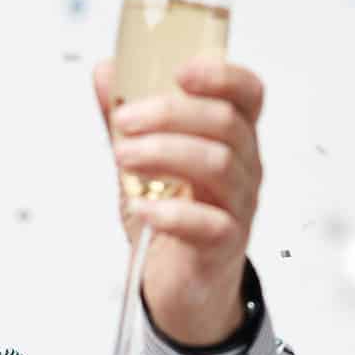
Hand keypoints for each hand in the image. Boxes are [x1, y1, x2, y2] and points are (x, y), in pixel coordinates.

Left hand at [93, 55, 265, 347]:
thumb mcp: (144, 161)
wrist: (180, 284)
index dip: (222, 74)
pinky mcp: (224, 246)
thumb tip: (106, 72)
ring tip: (123, 157)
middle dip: (170, 113)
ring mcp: (238, 207)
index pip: (247, 94)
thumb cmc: (171, 216)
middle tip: (125, 121)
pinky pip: (209, 223)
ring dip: (164, 153)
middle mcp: (243, 168)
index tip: (180, 70)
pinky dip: (170, 213)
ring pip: (219, 165)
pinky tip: (141, 208)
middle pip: (226, 123)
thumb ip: (128, 118)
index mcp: (230, 138)